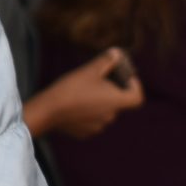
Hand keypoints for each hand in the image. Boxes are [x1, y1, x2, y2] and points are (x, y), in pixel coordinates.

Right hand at [22, 48, 146, 140]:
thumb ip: (106, 61)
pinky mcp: (85, 133)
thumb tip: (117, 53)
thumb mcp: (89, 70)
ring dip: (98, 102)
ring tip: (82, 92)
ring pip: (104, 112)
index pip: (137, 97)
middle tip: (98, 80)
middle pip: (118, 102)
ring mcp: (98, 127)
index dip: (135, 86)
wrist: (48, 110)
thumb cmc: (71, 88)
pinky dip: (87, 113)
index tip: (126, 78)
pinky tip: (73, 105)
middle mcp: (110, 116)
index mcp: (116, 101)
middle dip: (111, 91)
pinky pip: (91, 121)